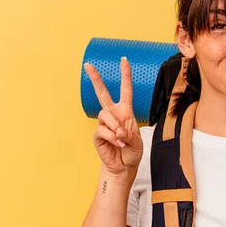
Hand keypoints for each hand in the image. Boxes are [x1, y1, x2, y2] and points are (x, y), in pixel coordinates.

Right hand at [84, 57, 142, 175]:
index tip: (124, 60)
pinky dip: (111, 137)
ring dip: (114, 126)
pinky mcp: (98, 135)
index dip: (125, 75)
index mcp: (125, 112)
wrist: (124, 166)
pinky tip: (117, 144)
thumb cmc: (132, 152)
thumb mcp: (138, 143)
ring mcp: (104, 124)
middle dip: (96, 79)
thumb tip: (118, 131)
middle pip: (103, 93)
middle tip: (88, 65)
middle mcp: (113, 115)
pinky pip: (102, 130)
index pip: (125, 90)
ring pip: (104, 115)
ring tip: (121, 139)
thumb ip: (129, 135)